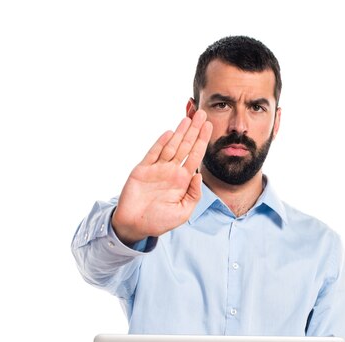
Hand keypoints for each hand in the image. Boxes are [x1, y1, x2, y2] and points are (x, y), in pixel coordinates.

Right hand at [112, 110, 212, 245]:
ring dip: (180, 132)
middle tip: (202, 113)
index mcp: (182, 181)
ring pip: (171, 146)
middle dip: (194, 130)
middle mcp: (171, 172)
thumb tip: (199, 175)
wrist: (135, 225)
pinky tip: (170, 133)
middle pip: (185, 146)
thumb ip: (193, 195)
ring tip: (188, 117)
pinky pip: (153, 153)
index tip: (209, 126)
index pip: (195, 156)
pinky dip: (161, 143)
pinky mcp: (142, 170)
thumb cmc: (159, 221)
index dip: (202, 141)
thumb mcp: (183, 213)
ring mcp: (157, 169)